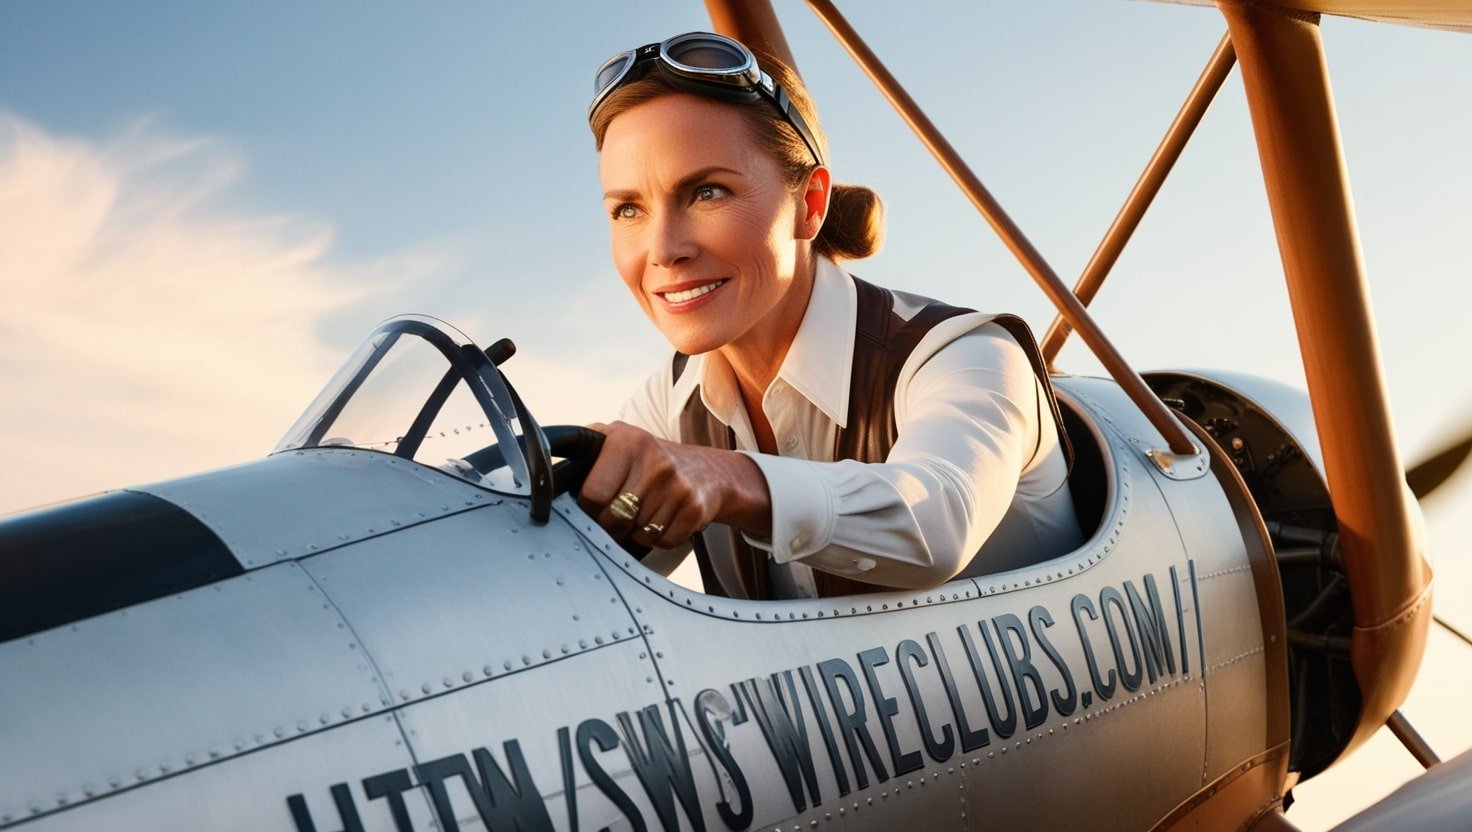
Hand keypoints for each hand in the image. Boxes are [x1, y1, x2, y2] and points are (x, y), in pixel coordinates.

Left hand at [578, 421, 770, 549]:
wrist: (708, 472)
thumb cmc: (650, 462)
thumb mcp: (619, 441)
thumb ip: (584, 450)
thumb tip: (543, 475)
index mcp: (626, 440)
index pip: (591, 494)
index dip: (588, 509)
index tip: (593, 508)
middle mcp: (653, 459)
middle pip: (613, 519)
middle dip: (612, 524)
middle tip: (621, 513)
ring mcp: (676, 484)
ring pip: (637, 533)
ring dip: (637, 532)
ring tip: (646, 511)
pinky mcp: (694, 508)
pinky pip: (661, 541)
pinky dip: (659, 538)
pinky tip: (665, 518)